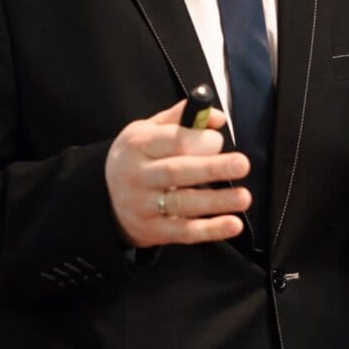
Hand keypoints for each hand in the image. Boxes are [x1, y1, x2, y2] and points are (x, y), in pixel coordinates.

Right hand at [105, 100, 250, 247]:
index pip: (169, 141)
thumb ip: (182, 118)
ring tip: (244, 197)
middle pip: (176, 171)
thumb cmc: (138, 157)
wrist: (104, 198)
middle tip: (242, 164)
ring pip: (182, 203)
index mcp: (137, 145)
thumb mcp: (148, 130)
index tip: (219, 140)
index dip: (197, 139)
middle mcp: (137, 176)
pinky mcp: (152, 230)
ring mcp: (143, 206)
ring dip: (216, 201)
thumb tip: (218, 117)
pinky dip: (209, 230)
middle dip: (211, 168)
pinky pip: (184, 231)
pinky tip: (232, 224)